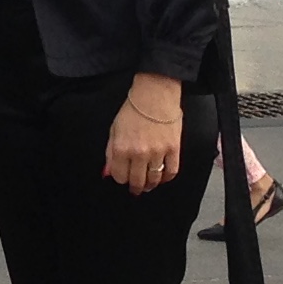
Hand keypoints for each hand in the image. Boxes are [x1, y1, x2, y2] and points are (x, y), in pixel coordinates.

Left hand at [103, 76, 184, 196]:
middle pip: (137, 182)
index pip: (119, 176)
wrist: (154, 95)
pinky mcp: (173, 149)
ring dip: (150, 185)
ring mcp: (157, 153)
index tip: (123, 178)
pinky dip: (166, 178)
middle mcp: (138, 153)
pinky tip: (162, 177)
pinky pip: (171, 172)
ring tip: (148, 185)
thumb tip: (108, 171)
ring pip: (154, 180)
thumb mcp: (114, 130)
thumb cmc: (133, 110)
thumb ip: (110, 153)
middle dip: (135, 187)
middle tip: (136, 188)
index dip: (121, 179)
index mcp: (121, 148)